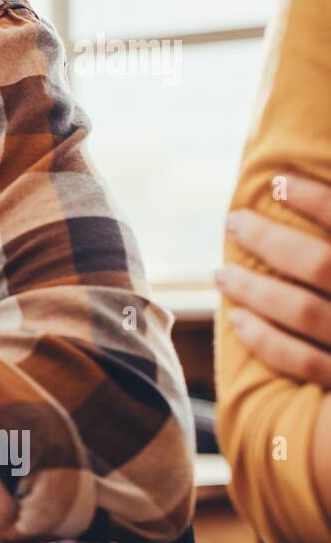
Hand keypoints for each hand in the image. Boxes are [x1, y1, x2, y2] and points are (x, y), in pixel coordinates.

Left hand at [217, 174, 330, 385]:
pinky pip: (303, 362)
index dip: (314, 199)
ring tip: (221, 273)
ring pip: (303, 312)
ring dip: (254, 289)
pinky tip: (237, 320)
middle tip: (233, 222)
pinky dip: (264, 340)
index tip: (277, 181)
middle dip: (269, 240)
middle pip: (321, 265)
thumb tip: (309, 186)